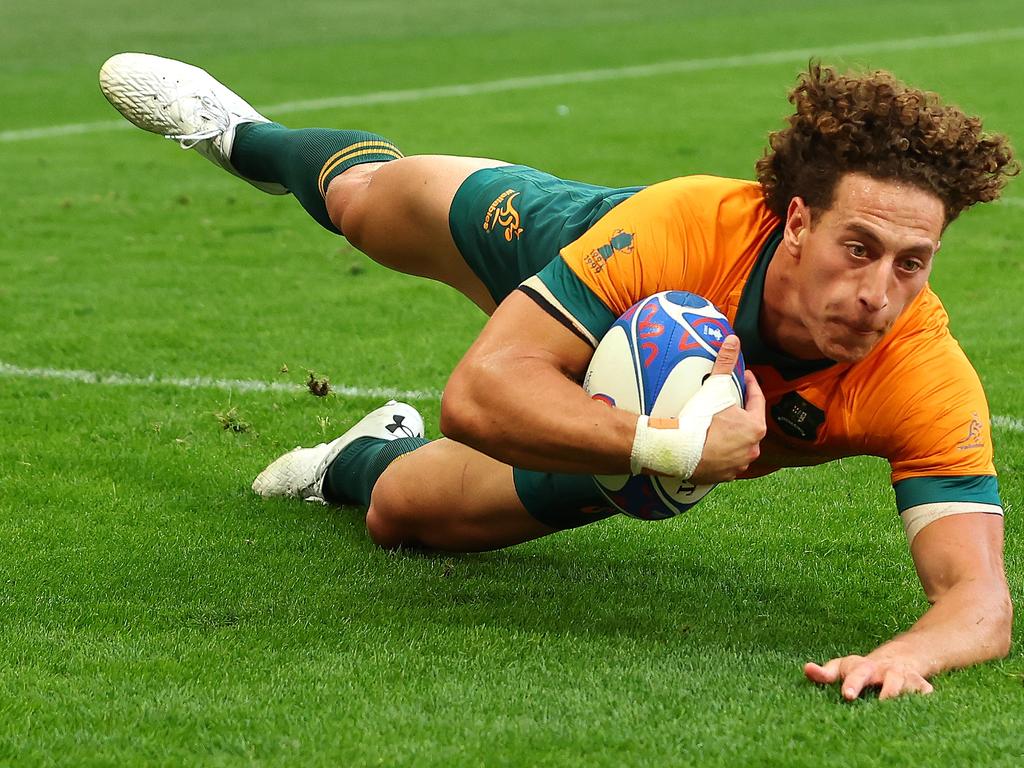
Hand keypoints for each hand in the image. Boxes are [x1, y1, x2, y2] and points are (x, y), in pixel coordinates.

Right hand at [688, 336, 765, 483]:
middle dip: (741, 413)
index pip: (757, 400)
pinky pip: (726, 461)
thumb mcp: (715, 388)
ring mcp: (738, 465)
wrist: (677, 451)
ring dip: (732, 435)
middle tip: (729, 402)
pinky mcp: (724, 476)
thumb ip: (725, 363)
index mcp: (754, 427)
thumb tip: (733, 340)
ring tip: (718, 424)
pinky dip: (721, 453)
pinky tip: (710, 445)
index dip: (750, 385)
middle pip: (750, 424)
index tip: (744, 377)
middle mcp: (751, 448)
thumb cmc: (699, 421)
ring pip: (739, 445)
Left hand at [804, 655, 934, 700]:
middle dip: (886, 691)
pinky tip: (925, 703)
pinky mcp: (920, 685)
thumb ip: (825, 673)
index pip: (857, 674)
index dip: (852, 684)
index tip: (847, 695)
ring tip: (894, 707)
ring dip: (902, 694)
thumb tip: (806, 669)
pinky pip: (924, 690)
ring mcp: (904, 677)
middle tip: (881, 703)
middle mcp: (886, 671)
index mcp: (864, 668)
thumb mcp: (843, 668)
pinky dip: (924, 695)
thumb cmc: (863, 668)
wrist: (900, 657)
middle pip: (888, 680)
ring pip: (907, 684)